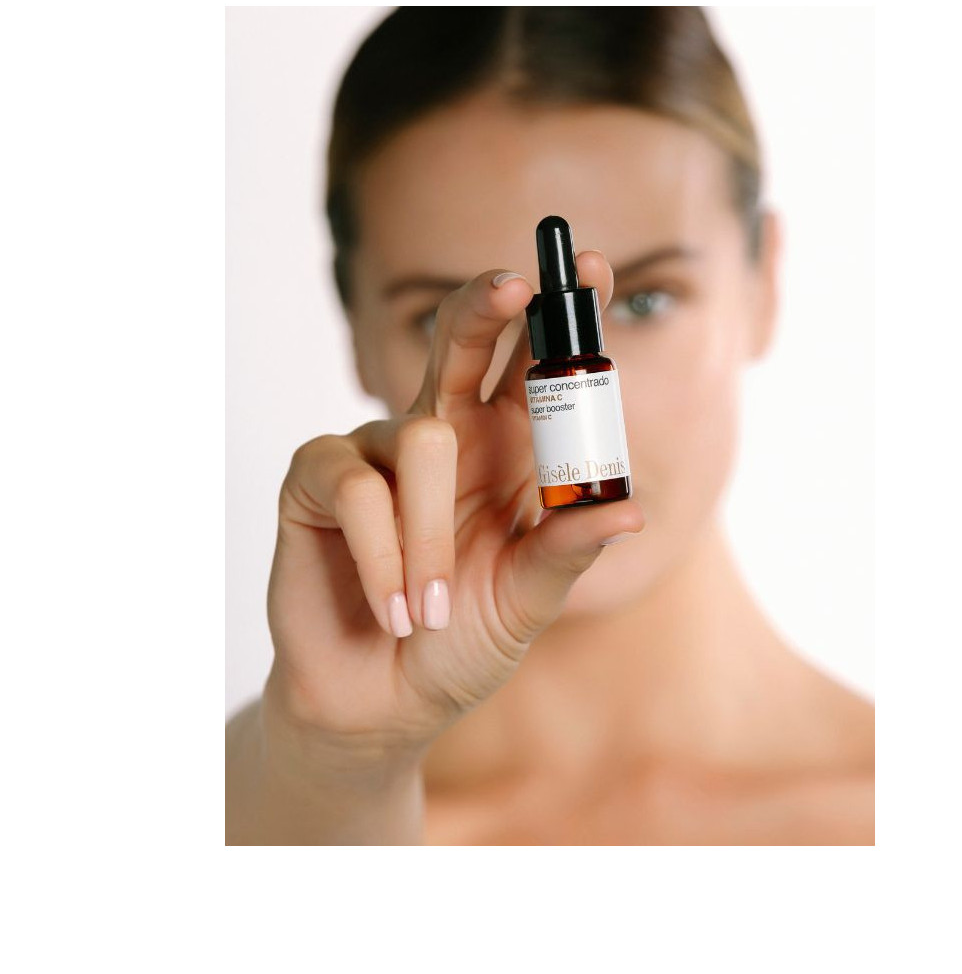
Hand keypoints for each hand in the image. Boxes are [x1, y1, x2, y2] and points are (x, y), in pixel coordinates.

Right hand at [264, 251, 644, 765]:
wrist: (381, 704)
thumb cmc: (462, 643)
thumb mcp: (528, 599)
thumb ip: (568, 549)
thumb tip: (632, 508)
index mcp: (506, 450)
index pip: (536, 367)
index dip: (564, 316)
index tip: (599, 270)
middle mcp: (445, 433)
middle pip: (462, 341)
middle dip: (487, 306)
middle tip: (515, 285)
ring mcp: (377, 449)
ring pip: (422, 437)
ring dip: (430, 540)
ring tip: (431, 611)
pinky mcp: (317, 478)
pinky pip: (356, 486)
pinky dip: (382, 557)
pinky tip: (392, 608)